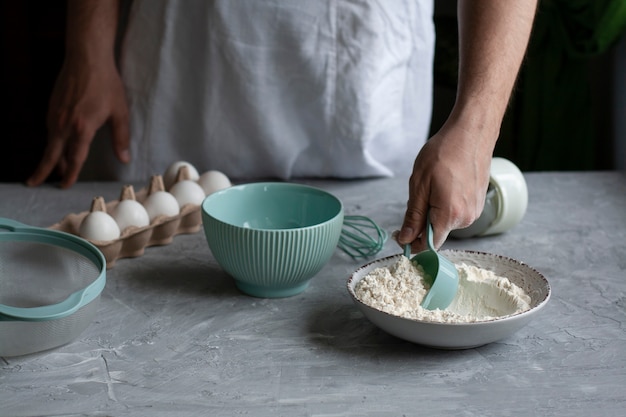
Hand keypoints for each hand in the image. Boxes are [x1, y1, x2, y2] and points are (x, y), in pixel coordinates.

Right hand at [27, 59, 129, 187]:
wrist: (87, 58)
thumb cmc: (106, 84)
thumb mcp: (119, 113)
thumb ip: (121, 138)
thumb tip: (124, 159)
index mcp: (82, 128)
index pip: (75, 158)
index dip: (70, 174)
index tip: (65, 185)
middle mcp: (64, 124)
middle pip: (52, 154)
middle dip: (44, 171)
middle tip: (35, 183)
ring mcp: (55, 114)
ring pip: (50, 142)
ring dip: (51, 156)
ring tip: (53, 168)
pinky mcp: (51, 106)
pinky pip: (50, 129)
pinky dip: (52, 141)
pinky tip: (58, 144)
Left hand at [397, 120, 493, 251]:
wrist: (471, 133)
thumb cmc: (444, 153)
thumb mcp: (419, 184)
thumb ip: (414, 216)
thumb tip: (405, 238)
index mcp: (449, 215)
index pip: (428, 244)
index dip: (411, 243)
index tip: (399, 234)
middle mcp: (466, 218)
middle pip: (436, 233)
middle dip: (421, 223)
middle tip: (416, 196)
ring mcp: (474, 211)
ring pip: (445, 222)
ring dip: (434, 211)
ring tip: (433, 185)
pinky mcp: (477, 203)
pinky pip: (456, 212)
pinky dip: (445, 205)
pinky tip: (444, 184)